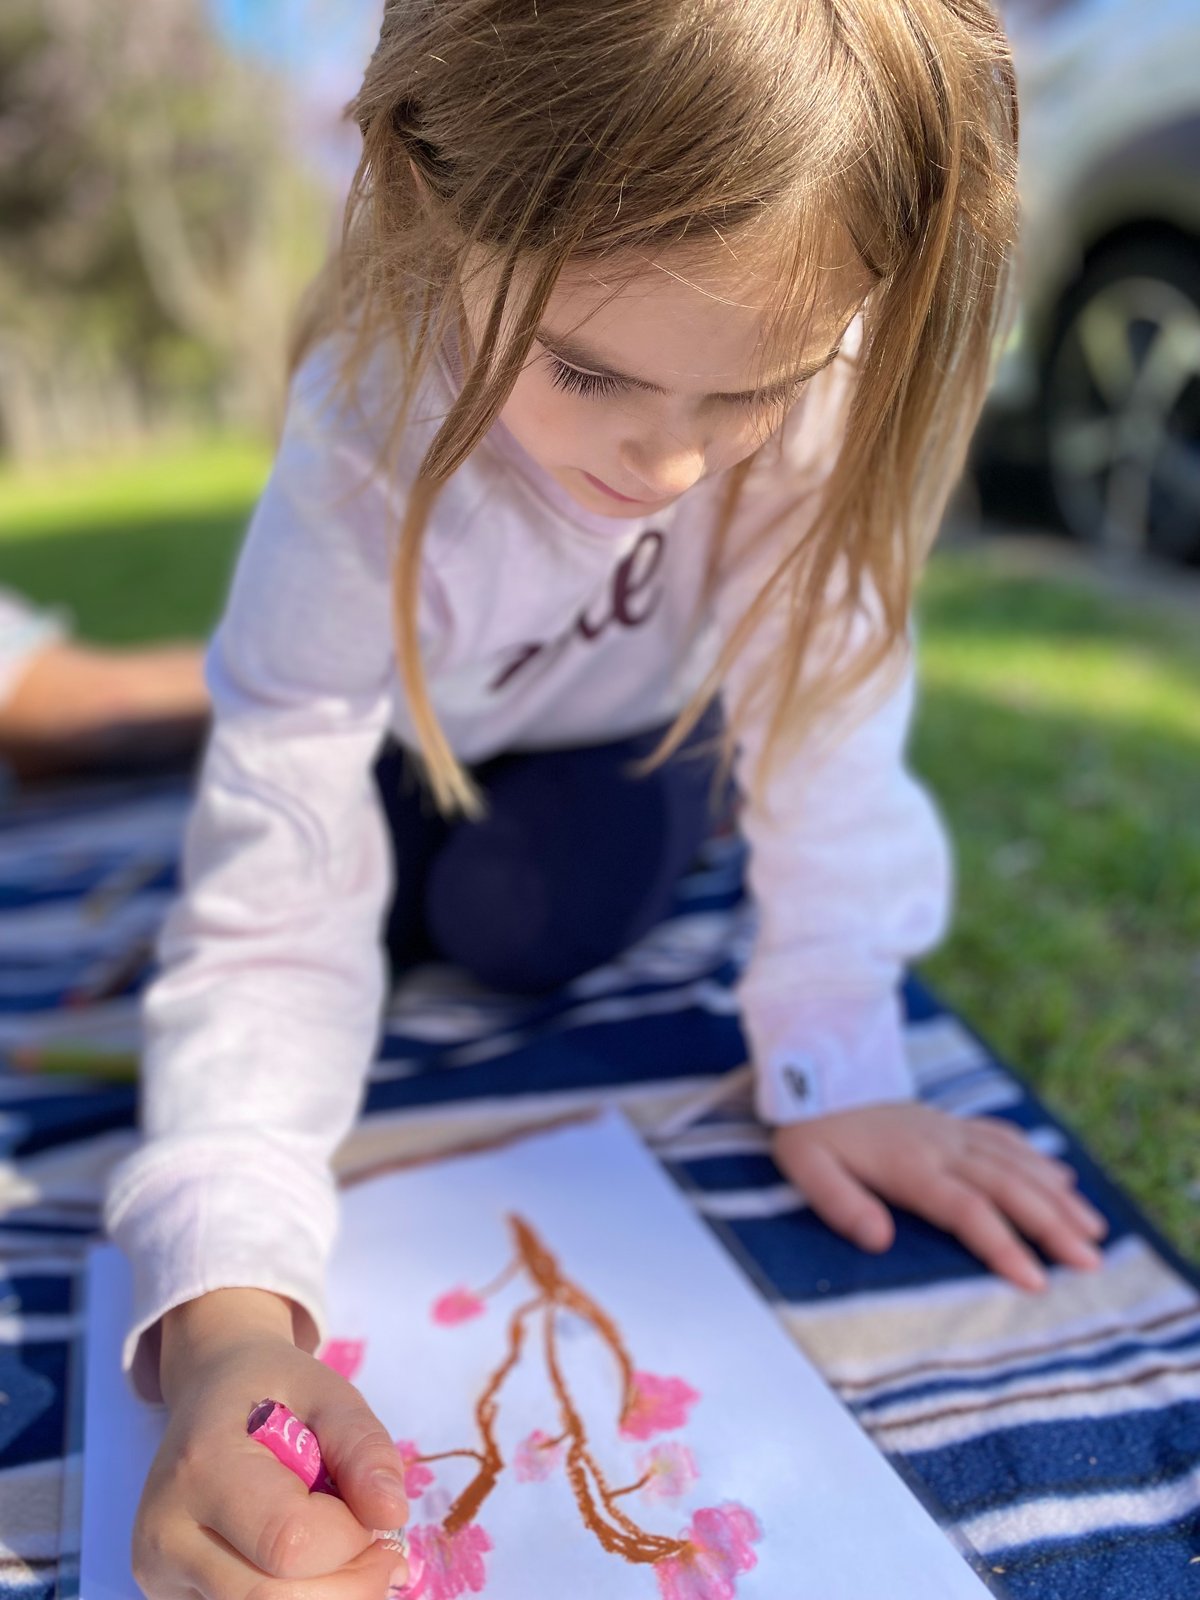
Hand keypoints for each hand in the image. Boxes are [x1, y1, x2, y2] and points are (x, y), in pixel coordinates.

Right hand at [133, 1289, 410, 1599]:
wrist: (210, 1391)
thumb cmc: (273, 1390)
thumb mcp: (328, 1394)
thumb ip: (364, 1448)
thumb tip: (391, 1515)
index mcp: (202, 1466)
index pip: (288, 1541)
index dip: (350, 1537)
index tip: (372, 1510)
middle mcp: (164, 1534)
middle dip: (348, 1585)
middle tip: (383, 1552)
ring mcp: (160, 1576)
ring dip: (326, 1597)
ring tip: (350, 1557)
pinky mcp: (169, 1598)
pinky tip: (313, 1569)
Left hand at [771, 1103, 1107, 1290]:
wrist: (814, 1075)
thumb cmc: (810, 1132)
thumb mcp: (808, 1168)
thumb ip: (841, 1204)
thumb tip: (878, 1240)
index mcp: (910, 1164)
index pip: (966, 1208)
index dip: (1002, 1244)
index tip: (1036, 1280)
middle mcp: (942, 1145)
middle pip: (1008, 1187)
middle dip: (1052, 1225)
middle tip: (1091, 1262)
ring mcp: (951, 1131)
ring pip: (1016, 1163)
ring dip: (1057, 1196)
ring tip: (1094, 1230)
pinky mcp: (951, 1123)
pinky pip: (1003, 1138)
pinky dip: (1036, 1160)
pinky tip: (1061, 1179)